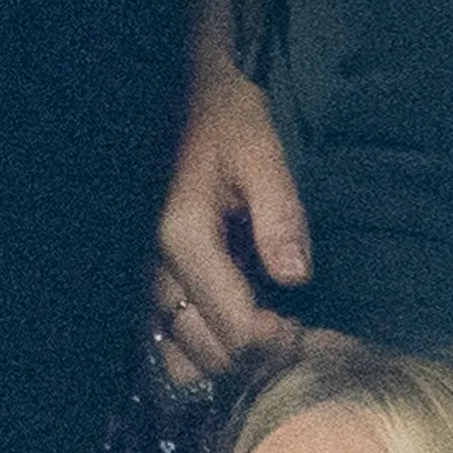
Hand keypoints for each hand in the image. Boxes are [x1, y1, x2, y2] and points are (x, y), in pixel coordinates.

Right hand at [154, 45, 309, 385]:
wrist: (176, 93)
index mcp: (182, 237)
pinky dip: (195, 348)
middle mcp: (151, 266)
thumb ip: (279, 214)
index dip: (277, 344)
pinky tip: (231, 328)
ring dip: (223, 360)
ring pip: (176, 354)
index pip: (234, 325)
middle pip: (204, 350)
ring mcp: (139, 275)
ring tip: (265, 337)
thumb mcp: (260, 151)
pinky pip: (161, 337)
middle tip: (300, 341)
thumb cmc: (221, 116)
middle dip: (255, 358)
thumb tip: (295, 278)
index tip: (313, 336)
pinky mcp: (140, 276)